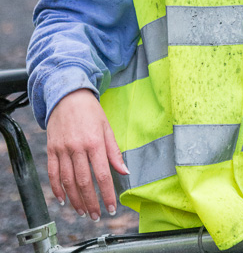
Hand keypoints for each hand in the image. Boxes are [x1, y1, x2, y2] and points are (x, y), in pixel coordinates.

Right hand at [46, 89, 128, 220]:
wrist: (67, 94)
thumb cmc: (90, 110)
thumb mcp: (107, 127)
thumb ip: (114, 151)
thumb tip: (124, 171)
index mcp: (95, 142)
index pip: (103, 174)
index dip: (107, 194)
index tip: (111, 208)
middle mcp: (78, 147)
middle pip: (84, 182)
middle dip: (91, 202)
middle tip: (96, 215)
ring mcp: (62, 149)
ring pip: (68, 181)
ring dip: (75, 200)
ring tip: (82, 211)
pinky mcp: (51, 149)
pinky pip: (52, 173)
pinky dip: (56, 189)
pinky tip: (63, 200)